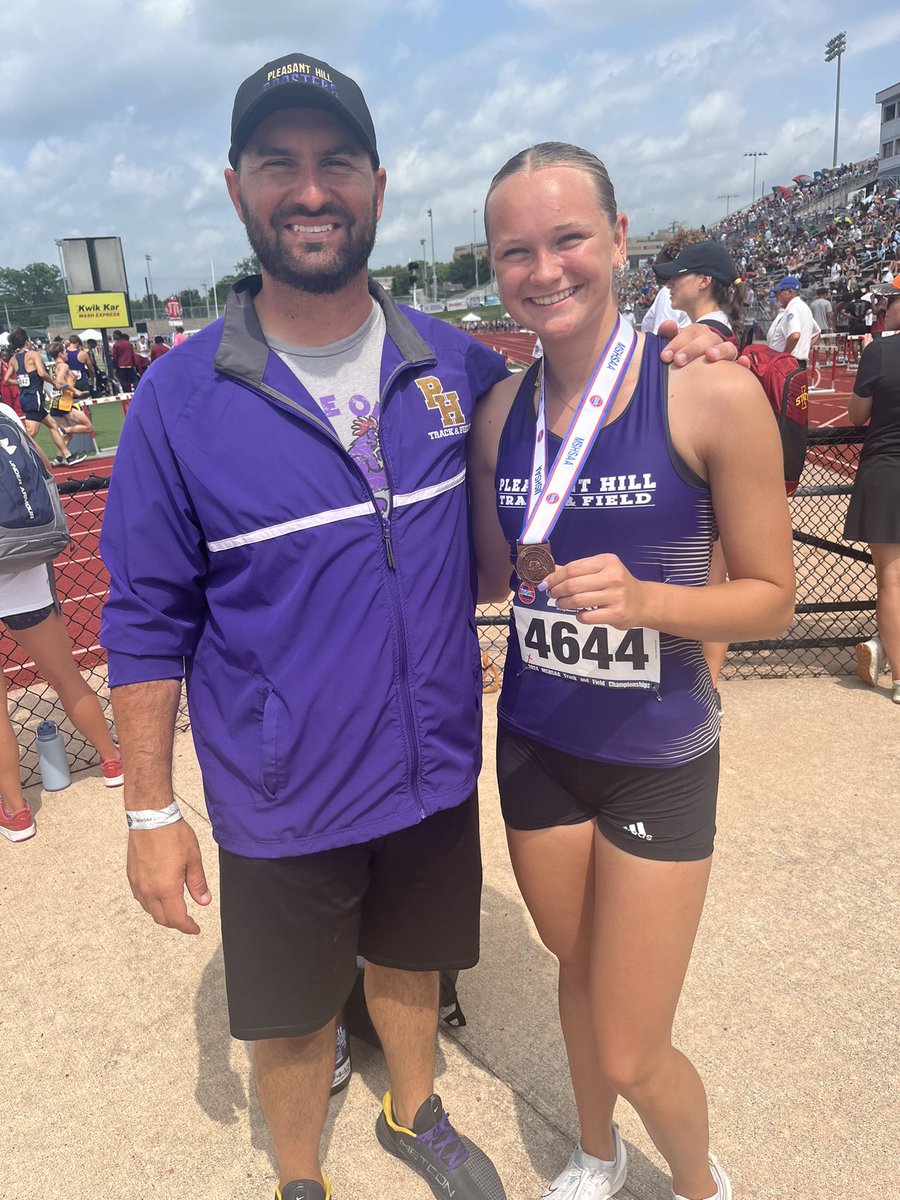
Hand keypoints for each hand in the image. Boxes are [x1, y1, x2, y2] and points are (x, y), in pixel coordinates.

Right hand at [127, 818, 210, 934]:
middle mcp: (148, 890)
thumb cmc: (172, 834)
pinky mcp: (131, 876)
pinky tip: (160, 895)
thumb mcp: (193, 859)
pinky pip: (141, 898)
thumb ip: (197, 883)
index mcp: (166, 888)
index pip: (177, 918)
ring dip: (162, 913)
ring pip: (149, 909)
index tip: (195, 929)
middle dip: (175, 923)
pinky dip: (151, 902)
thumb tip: (203, 901)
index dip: (187, 927)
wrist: (151, 817)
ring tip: (175, 907)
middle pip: (161, 918)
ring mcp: (137, 883)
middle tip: (187, 920)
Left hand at [542, 554, 648, 629]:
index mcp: (607, 561)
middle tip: (552, 595)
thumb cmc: (617, 584)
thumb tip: (550, 570)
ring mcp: (616, 596)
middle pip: (573, 585)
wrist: (643, 602)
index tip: (545, 583)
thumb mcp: (600, 570)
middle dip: (557, 591)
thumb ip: (577, 570)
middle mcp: (613, 577)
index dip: (554, 577)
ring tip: (561, 604)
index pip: (573, 568)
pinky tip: (580, 613)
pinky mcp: (617, 614)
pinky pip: (586, 617)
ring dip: (563, 604)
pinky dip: (578, 615)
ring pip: (577, 601)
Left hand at [657, 320, 738, 365]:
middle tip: (679, 361)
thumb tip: (668, 326)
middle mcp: (714, 342)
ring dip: (720, 350)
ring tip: (710, 356)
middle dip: (693, 348)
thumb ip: (668, 335)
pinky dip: (744, 363)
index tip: (665, 355)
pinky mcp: (734, 369)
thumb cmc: (682, 357)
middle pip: (709, 339)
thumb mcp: (673, 346)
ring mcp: (726, 354)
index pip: (691, 332)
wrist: (693, 372)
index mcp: (699, 334)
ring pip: (728, 348)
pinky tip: (742, 362)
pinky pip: (743, 365)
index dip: (678, 341)